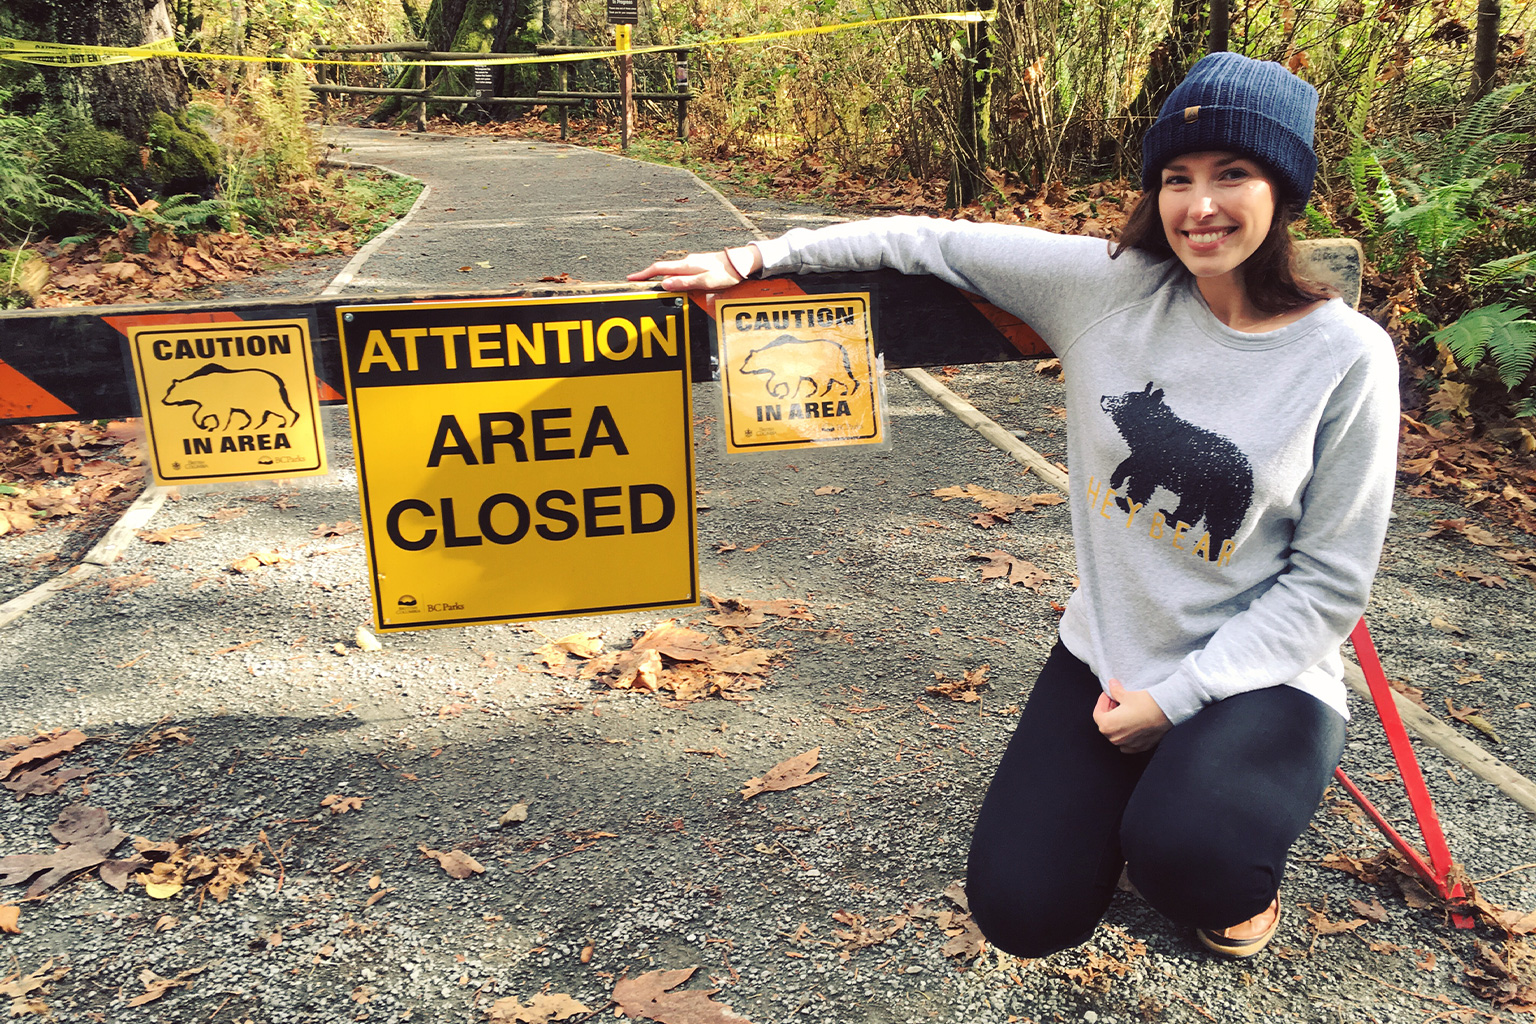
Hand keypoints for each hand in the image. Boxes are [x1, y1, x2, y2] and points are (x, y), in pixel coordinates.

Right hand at [628, 246, 760, 314]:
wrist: (742, 263)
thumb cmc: (726, 274)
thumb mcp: (705, 281)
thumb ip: (684, 283)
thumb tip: (665, 284)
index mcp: (686, 265)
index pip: (659, 269)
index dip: (644, 274)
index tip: (631, 278)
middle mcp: (687, 262)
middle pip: (662, 269)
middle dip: (648, 276)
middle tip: (637, 282)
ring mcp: (693, 263)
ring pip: (672, 271)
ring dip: (661, 277)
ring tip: (653, 286)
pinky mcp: (699, 265)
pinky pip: (681, 272)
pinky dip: (673, 277)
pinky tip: (674, 283)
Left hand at [1092, 678, 1171, 753]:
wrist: (1167, 711)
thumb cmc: (1145, 703)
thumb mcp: (1126, 694)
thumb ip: (1115, 691)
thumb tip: (1111, 685)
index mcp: (1107, 726)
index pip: (1097, 713)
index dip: (1102, 701)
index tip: (1107, 694)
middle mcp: (1115, 739)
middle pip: (1106, 724)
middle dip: (1110, 711)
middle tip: (1116, 700)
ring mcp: (1128, 745)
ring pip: (1117, 734)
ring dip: (1119, 722)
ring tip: (1126, 710)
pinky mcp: (1140, 747)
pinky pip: (1128, 743)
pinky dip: (1128, 734)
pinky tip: (1133, 724)